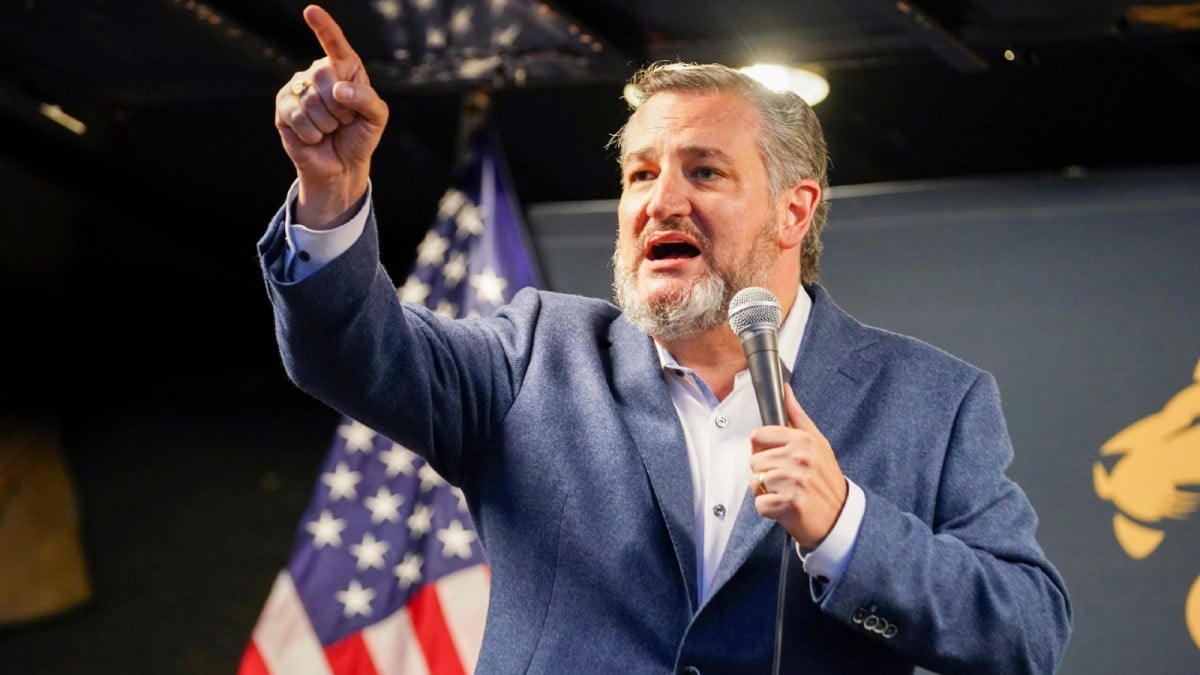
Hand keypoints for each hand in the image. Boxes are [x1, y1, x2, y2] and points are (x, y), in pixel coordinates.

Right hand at [274, 4, 388, 228]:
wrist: (342, 166)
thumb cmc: (360, 137)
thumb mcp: (376, 117)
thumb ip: (366, 99)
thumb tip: (337, 89)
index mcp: (344, 68)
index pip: (334, 43)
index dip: (324, 27)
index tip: (310, 11)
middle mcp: (317, 73)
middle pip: (322, 74)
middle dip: (340, 106)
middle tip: (344, 119)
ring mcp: (297, 89)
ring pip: (311, 100)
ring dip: (327, 124)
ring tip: (330, 129)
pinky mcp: (283, 108)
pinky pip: (297, 116)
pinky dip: (312, 133)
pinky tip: (315, 137)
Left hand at [748, 386, 848, 548]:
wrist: (840, 517)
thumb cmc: (826, 479)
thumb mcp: (817, 443)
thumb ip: (797, 416)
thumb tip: (785, 390)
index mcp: (803, 440)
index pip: (758, 436)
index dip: (763, 449)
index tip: (776, 458)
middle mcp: (799, 457)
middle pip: (754, 460)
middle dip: (765, 473)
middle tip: (785, 480)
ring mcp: (794, 481)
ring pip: (754, 482)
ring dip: (766, 492)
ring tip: (786, 492)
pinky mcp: (789, 503)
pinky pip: (760, 504)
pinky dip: (768, 509)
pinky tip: (784, 507)